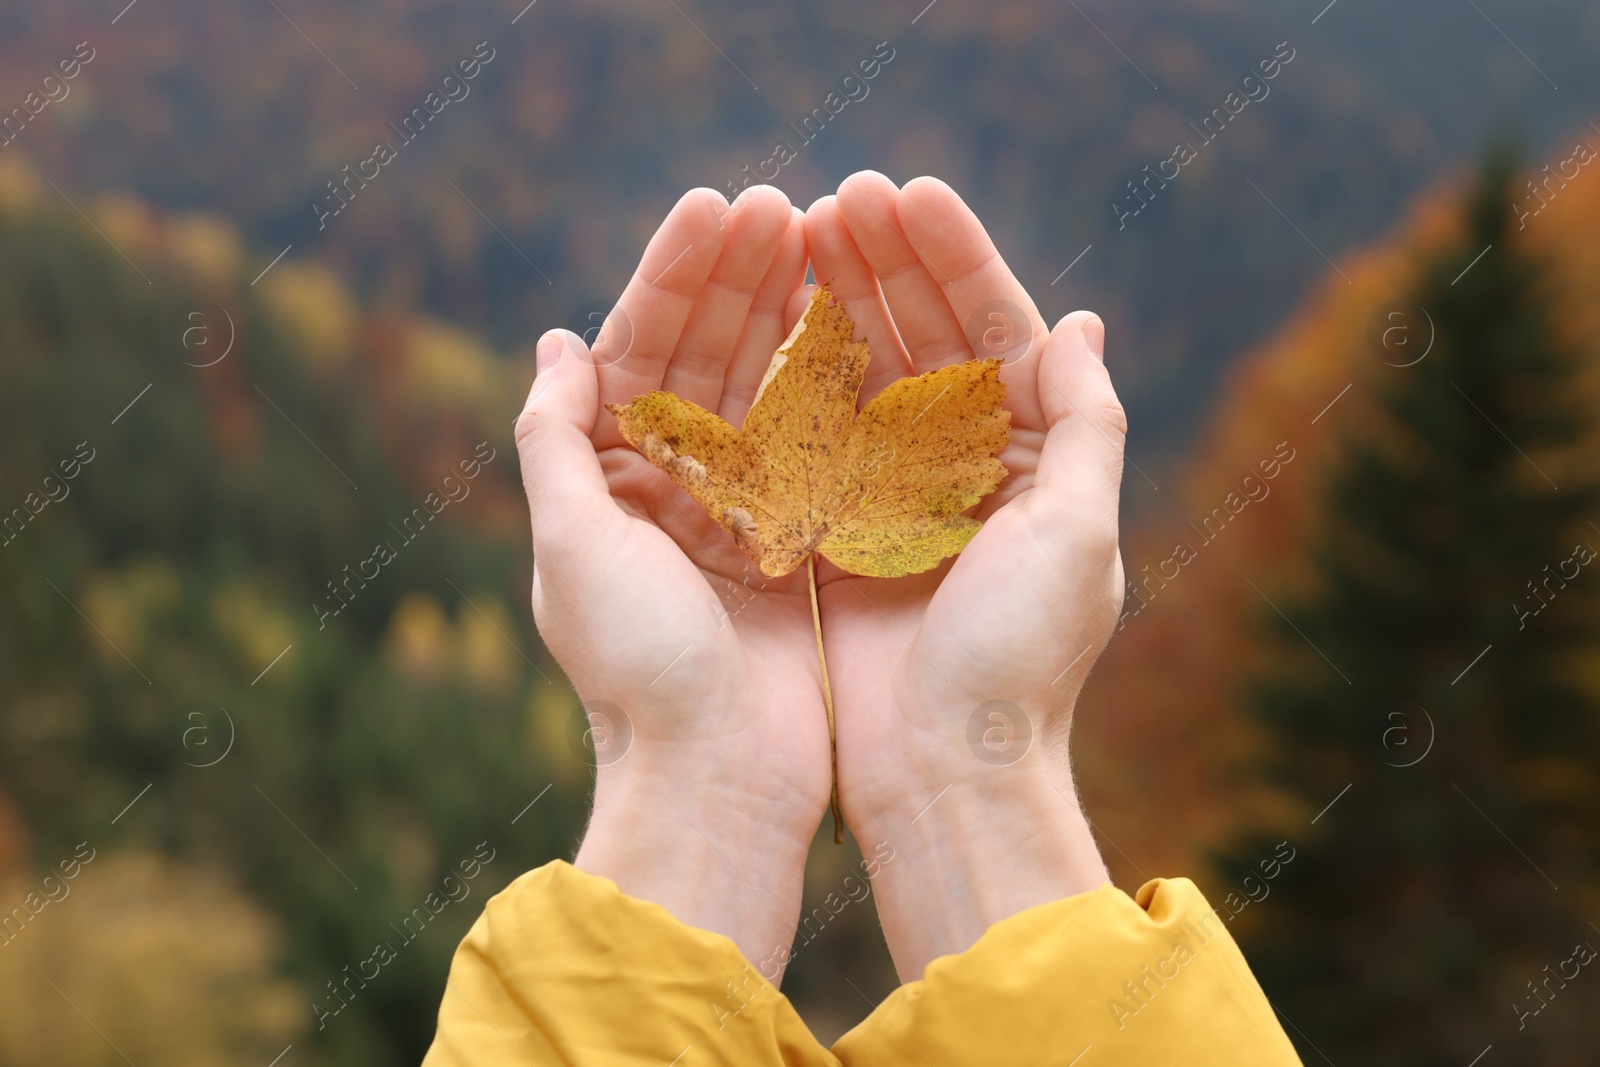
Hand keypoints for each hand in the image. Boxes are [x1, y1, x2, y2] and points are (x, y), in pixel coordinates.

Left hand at [514, 185, 828, 973]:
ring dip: (786, 314)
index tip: (719, 207)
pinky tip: (857, 323)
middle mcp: (668, 491)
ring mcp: (737, 516)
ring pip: (762, 390)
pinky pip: (815, 445)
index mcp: (606, 483)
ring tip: (821, 237)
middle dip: (738, 279)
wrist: (718, 780)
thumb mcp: (574, 546)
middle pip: (704, 358)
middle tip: (780, 203)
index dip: (676, 275)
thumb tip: (557, 342)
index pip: (639, 351)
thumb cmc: (639, 670)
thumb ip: (557, 440)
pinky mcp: (797, 546)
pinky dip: (832, 384)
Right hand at [807, 174, 1127, 979]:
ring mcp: (900, 499)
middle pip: (927, 341)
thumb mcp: (1077, 533)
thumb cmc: (1020, 659)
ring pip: (866, 377)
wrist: (947, 775)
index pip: (997, 331)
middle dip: (887, 264)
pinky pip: (815, 437)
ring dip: (838, 303)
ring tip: (798, 231)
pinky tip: (767, 319)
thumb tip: (1082, 322)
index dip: (954, 258)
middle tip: (838, 196)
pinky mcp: (841, 534)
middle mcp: (970, 471)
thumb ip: (1084, 424)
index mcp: (1035, 460)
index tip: (906, 193)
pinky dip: (795, 377)